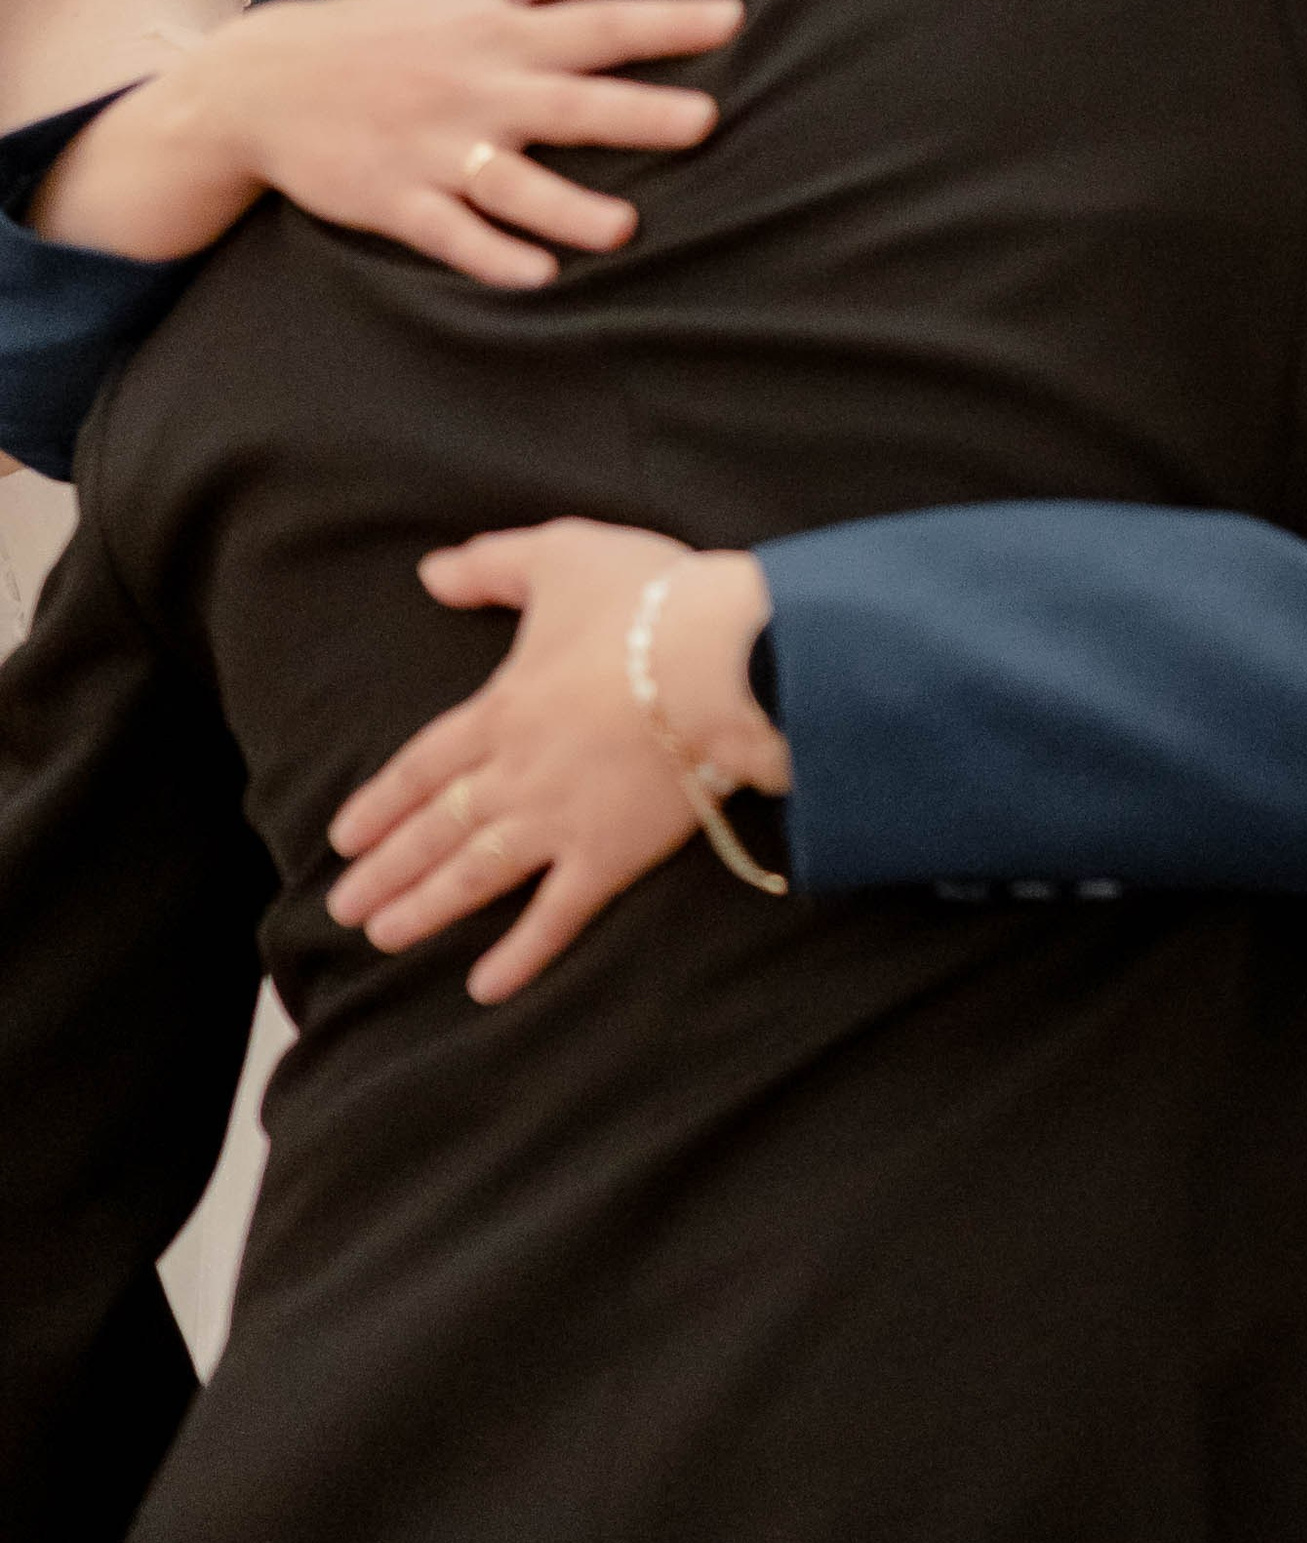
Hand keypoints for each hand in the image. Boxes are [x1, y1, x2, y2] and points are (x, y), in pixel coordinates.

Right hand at [37, 0, 742, 287]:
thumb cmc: (392, 25)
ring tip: (624, 230)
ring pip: (511, 184)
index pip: (599, 23)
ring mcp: (435, 149)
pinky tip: (538, 276)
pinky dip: (490, 256)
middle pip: (568, 104)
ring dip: (567, 207)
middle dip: (635, 114)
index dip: (667, 22)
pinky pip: (449, 235)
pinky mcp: (395, 200)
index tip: (734, 17)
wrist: (266, 80)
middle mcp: (477, 90)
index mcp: (503, 33)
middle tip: (705, 123)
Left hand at [327, 521, 782, 999]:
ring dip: (427, 909)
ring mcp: (560, 820)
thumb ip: (491, 565)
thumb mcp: (560, 554)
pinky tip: (486, 988)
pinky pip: (556, 915)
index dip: (380, 803)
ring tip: (385, 938)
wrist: (726, 658)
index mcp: (500, 709)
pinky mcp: (613, 854)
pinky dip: (520, 954)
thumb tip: (431, 574)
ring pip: (476, 874)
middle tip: (343, 909)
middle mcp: (515, 773)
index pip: (421, 766)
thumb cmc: (649, 600)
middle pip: (435, 828)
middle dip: (386, 870)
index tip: (343, 838)